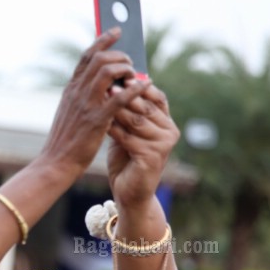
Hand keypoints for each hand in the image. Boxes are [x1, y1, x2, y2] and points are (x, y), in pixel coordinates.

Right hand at [39, 29, 147, 178]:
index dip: (103, 40)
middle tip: (131, 63)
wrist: (56, 162)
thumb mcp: (70, 112)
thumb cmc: (66, 140)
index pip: (86, 56)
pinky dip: (135, 88)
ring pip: (107, 71)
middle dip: (120, 55)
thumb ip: (83, 96)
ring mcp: (86, 104)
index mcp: (71, 89)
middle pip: (99, 58)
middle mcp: (77, 92)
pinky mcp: (97, 119)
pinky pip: (119, 97)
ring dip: (126, 68)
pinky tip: (145, 86)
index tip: (116, 31)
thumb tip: (102, 85)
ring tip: (135, 75)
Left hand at [107, 81, 179, 208]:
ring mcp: (164, 144)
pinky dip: (113, 128)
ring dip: (117, 109)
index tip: (120, 76)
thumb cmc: (126, 158)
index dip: (139, 86)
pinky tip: (100, 121)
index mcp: (167, 122)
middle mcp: (170, 131)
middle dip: (125, 95)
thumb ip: (129, 110)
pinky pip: (128, 137)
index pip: (157, 97)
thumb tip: (117, 82)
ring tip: (101, 98)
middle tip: (107, 84)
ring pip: (136, 121)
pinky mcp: (153, 157)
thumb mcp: (129, 130)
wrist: (130, 192)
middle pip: (146, 107)